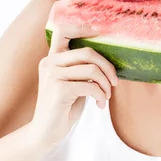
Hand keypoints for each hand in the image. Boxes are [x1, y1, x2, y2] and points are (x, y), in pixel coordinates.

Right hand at [30, 22, 118, 151]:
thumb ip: (81, 69)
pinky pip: (91, 86)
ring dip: (106, 85)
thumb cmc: (63, 107)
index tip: (99, 30)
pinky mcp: (59, 89)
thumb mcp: (72, 83)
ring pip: (92, 69)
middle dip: (107, 67)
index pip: (62, 31)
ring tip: (106, 96)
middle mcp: (49, 63)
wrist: (45, 133)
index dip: (81, 27)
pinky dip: (101, 95)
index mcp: (52, 59)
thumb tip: (106, 60)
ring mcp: (53, 75)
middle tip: (114, 82)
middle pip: (87, 52)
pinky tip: (100, 105)